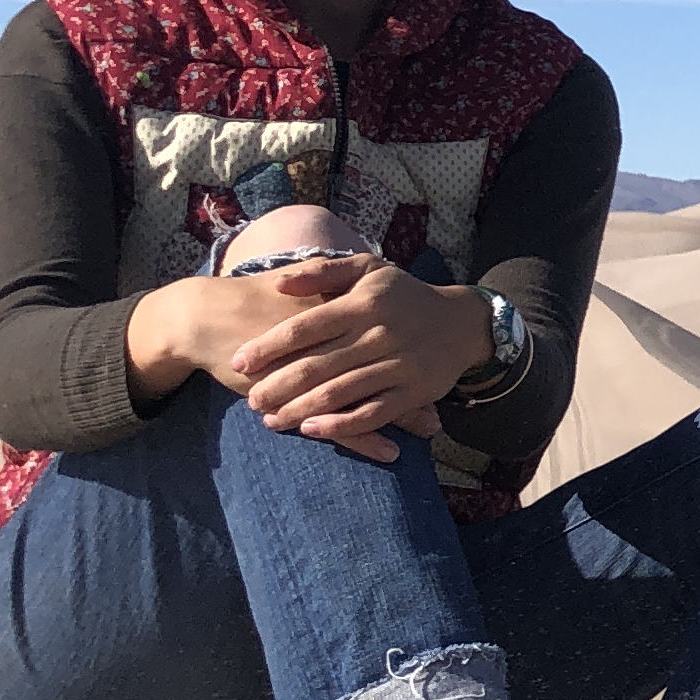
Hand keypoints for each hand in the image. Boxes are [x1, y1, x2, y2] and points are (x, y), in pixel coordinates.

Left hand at [231, 265, 492, 461]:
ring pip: (340, 394)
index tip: (239, 361)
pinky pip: (373, 413)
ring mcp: (397, 364)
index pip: (306, 326)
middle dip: (278, 386)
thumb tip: (277, 283)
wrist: (460, 322)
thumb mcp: (367, 269)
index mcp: (362, 303)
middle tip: (250, 400)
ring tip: (271, 420)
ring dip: (300, 410)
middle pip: (317, 365)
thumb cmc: (403, 294)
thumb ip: (321, 273)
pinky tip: (313, 429)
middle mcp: (378, 334)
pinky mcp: (413, 392)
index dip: (269, 346)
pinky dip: (341, 425)